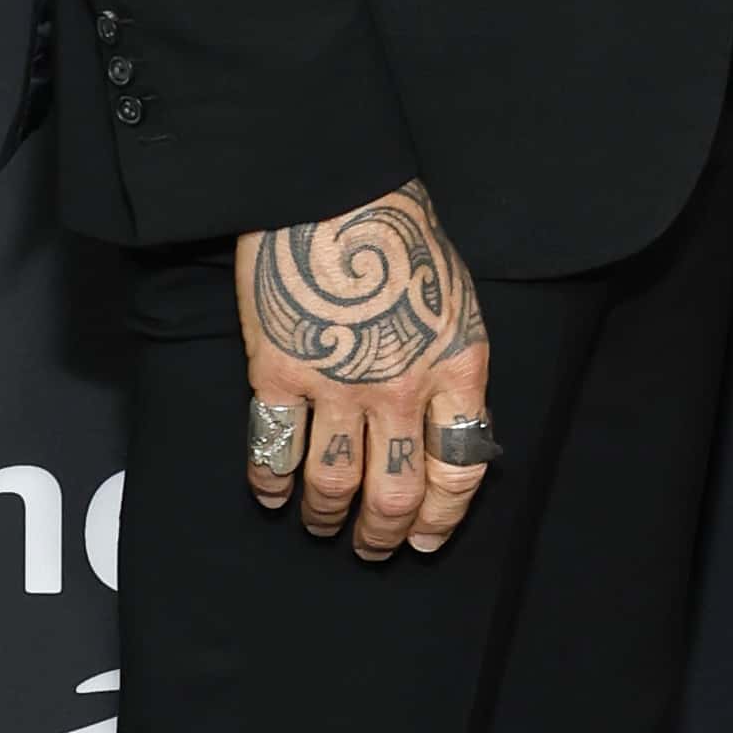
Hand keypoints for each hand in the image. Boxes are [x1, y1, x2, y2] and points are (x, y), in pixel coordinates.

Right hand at [233, 182, 493, 559]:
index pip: (461, 468)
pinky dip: (271, 483)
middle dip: (383, 534)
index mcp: (458, 363)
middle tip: (373, 547)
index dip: (442, 517)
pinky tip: (273, 493)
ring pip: (334, 485)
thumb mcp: (454, 301)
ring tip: (322, 525)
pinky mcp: (280, 373)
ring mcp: (339, 382)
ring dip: (327, 517)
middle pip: (395, 492)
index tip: (425, 539)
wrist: (334, 184)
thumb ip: (450, 368)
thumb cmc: (400, 234)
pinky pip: (274, 452)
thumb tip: (444, 433)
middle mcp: (403, 384)